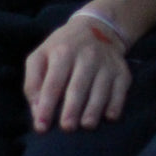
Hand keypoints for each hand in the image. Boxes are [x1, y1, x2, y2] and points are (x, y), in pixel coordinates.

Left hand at [24, 10, 131, 132]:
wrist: (97, 27)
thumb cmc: (63, 48)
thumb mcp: (40, 55)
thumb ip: (33, 81)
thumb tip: (37, 109)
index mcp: (62, 53)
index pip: (52, 83)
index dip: (46, 106)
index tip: (41, 126)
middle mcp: (86, 57)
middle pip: (78, 87)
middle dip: (72, 109)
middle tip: (66, 128)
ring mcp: (106, 64)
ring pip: (101, 90)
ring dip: (94, 109)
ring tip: (86, 125)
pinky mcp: (122, 72)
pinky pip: (120, 91)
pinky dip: (115, 105)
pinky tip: (109, 117)